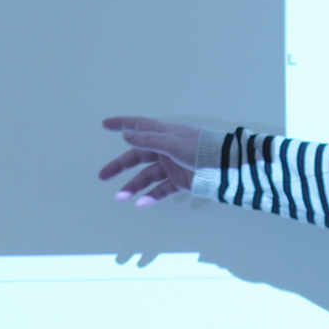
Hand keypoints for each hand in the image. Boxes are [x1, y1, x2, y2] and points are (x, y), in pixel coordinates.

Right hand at [97, 114, 217, 205]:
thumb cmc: (200, 149)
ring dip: (133, 186)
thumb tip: (126, 135)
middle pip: (137, 156)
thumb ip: (148, 140)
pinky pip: (161, 190)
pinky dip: (151, 197)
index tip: (105, 124)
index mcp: (164, 134)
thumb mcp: (172, 143)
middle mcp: (166, 149)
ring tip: (119, 197)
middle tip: (102, 175)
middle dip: (120, 165)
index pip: (139, 126)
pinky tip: (140, 204)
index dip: (122, 124)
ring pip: (147, 176)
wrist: (226, 167)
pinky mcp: (180, 182)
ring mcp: (172, 166)